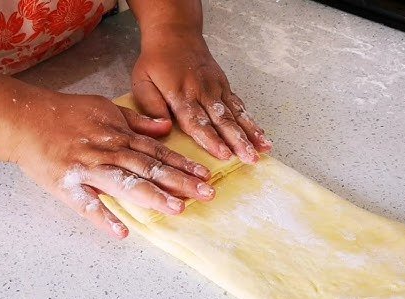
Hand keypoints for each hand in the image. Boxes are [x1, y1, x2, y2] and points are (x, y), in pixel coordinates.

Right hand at [5, 93, 214, 238]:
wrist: (23, 118)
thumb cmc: (64, 113)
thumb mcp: (105, 108)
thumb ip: (136, 121)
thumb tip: (165, 128)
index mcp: (118, 135)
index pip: (158, 152)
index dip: (183, 165)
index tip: (205, 176)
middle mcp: (108, 152)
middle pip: (150, 168)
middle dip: (180, 182)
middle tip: (206, 195)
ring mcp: (88, 169)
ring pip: (126, 184)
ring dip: (153, 196)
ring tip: (178, 209)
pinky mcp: (67, 186)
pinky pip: (87, 205)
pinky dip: (104, 218)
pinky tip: (122, 233)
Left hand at [131, 31, 271, 163]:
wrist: (175, 34)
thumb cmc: (156, 61)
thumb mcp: (142, 81)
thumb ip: (151, 106)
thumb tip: (164, 128)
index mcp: (180, 95)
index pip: (196, 122)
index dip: (211, 140)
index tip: (223, 154)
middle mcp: (202, 93)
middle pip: (222, 121)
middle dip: (237, 142)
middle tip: (249, 159)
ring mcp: (216, 89)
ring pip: (235, 115)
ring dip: (250, 133)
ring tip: (263, 149)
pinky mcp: (224, 86)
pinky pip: (239, 106)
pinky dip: (251, 121)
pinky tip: (261, 135)